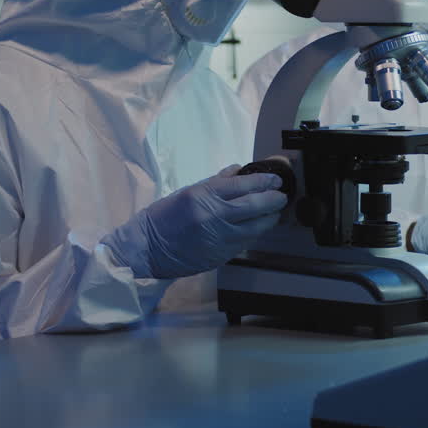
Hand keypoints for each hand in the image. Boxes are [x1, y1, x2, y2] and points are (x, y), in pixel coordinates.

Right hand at [106, 165, 286, 279]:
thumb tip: (239, 171)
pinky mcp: (220, 255)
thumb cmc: (163, 217)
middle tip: (281, 195)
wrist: (146, 249)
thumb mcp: (187, 192)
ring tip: (276, 212)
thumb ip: (216, 183)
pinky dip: (255, 233)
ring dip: (270, 219)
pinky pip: (245, 242)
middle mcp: (214, 216)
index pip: (242, 185)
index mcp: (203, 196)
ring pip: (255, 227)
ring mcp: (219, 238)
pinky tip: (259, 228)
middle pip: (255, 206)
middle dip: (273, 199)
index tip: (275, 179)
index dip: (263, 181)